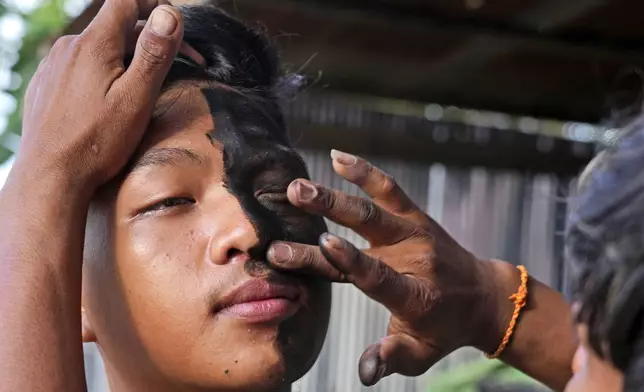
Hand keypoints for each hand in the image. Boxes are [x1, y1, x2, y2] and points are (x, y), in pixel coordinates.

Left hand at [16, 0, 183, 192]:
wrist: (50, 177)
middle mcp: (68, 47)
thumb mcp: (136, 97)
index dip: (154, 6)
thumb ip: (154, 53)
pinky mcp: (45, 86)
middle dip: (148, 41)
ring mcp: (53, 66)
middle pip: (115, 27)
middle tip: (179, 66)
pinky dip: (101, 74)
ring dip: (124, 59)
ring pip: (97, 48)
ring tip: (144, 89)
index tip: (175, 26)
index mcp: (94, 44)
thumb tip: (169, 14)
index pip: (126, 2)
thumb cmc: (96, 142)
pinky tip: (109, 102)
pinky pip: (79, 67)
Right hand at [267, 150, 501, 384]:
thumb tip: (365, 373)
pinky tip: (338, 158)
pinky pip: (390, 190)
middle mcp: (415, 256)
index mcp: (413, 293)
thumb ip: (392, 358)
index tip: (324, 242)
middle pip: (371, 227)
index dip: (353, 260)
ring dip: (336, 192)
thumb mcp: (421, 352)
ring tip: (300, 184)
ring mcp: (415, 232)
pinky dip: (365, 173)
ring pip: (374, 206)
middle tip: (295, 197)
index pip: (379, 274)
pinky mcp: (416, 217)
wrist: (482, 296)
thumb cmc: (445, 328)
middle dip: (331, 210)